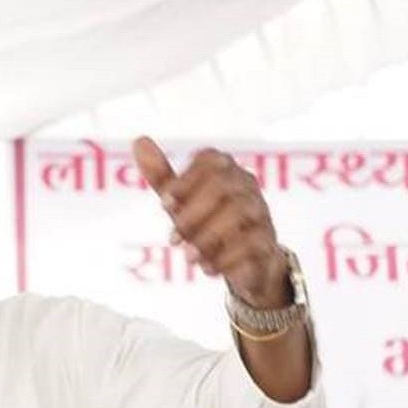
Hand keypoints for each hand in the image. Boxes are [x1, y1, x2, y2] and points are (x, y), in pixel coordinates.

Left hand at [133, 136, 290, 310]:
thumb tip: (139, 140)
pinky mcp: (268, 240)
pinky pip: (253, 243)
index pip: (210, 159)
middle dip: (194, 213)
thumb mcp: (181, 200)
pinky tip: (206, 268)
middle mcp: (246, 186)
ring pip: (239, 212)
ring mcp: (261, 212)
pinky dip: (226, 258)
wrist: (245, 260)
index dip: (185, 179)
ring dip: (208, 237)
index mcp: (225, 170)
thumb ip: (161, 174)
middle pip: (223, 186)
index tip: (164, 201)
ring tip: (188, 257)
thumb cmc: (207, 221)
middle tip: (173, 238)